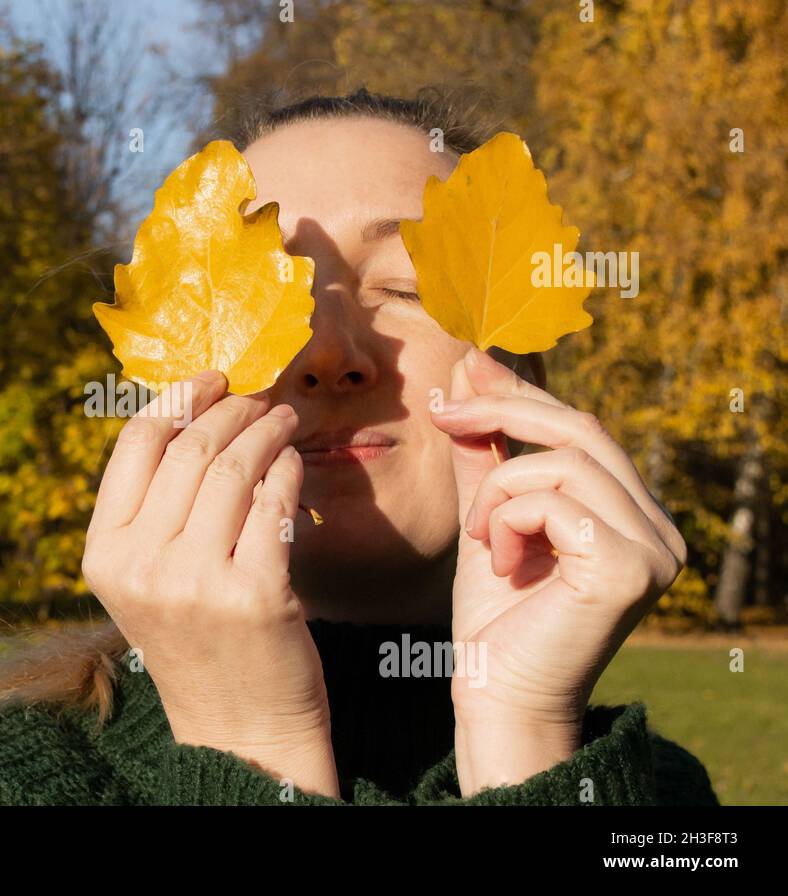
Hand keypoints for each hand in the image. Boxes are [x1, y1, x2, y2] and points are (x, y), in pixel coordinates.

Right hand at [83, 370, 338, 797]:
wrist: (237, 728)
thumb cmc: (196, 640)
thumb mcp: (147, 578)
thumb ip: (154, 508)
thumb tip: (189, 412)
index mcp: (104, 555)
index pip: (135, 447)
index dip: (177, 399)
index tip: (210, 379)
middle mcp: (142, 566)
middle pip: (190, 450)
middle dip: (231, 409)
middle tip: (259, 397)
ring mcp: (196, 582)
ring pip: (234, 470)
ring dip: (266, 431)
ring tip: (284, 419)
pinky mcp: (254, 595)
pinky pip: (275, 505)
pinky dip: (288, 472)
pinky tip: (294, 463)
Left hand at [430, 348, 685, 793]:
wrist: (498, 696)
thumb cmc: (495, 619)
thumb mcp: (487, 521)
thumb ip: (485, 456)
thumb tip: (472, 371)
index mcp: (633, 515)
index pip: (583, 431)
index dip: (523, 394)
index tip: (467, 367)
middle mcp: (660, 529)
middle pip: (582, 431)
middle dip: (504, 411)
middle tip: (444, 411)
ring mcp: (655, 549)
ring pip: (565, 464)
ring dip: (499, 492)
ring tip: (480, 537)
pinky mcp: (631, 568)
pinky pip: (556, 502)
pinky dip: (508, 521)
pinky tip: (500, 562)